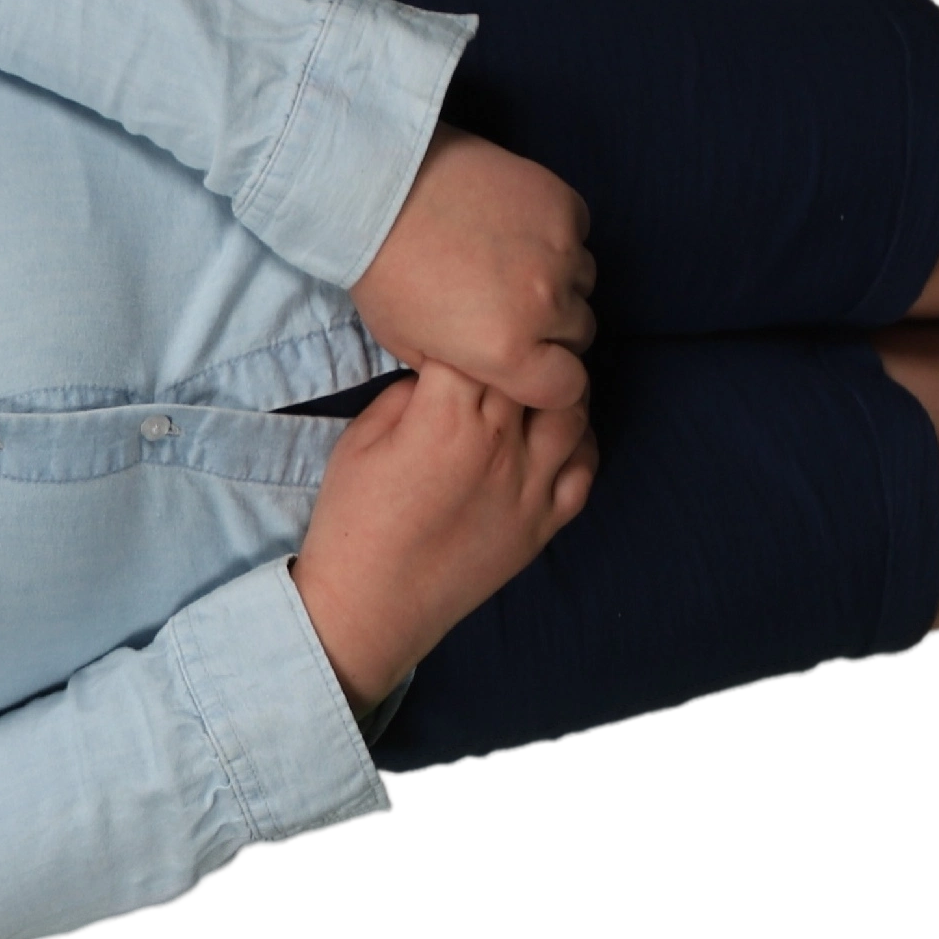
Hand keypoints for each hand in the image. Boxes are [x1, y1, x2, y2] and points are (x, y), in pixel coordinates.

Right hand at [289, 359, 599, 711]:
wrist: (372, 605)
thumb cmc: (353, 522)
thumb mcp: (358, 441)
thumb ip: (402, 396)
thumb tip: (434, 378)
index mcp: (447, 417)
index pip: (479, 347)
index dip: (465, 334)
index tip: (451, 339)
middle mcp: (501, 444)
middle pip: (532, 371)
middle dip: (516, 355)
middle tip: (496, 356)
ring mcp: (531, 485)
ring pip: (573, 412)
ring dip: (556, 391)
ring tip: (531, 390)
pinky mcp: (545, 523)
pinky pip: (586, 469)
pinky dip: (580, 443)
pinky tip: (558, 436)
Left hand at [352, 122, 598, 412]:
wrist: (380, 189)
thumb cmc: (384, 273)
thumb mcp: (408, 346)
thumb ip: (465, 368)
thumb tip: (495, 369)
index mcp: (507, 351)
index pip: (568, 388)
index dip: (549, 380)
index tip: (531, 362)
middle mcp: (545, 306)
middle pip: (579, 333)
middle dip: (552, 329)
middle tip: (509, 305)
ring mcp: (561, 252)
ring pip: (582, 282)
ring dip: (557, 281)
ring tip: (508, 262)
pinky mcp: (565, 206)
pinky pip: (578, 233)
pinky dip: (556, 235)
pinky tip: (513, 225)